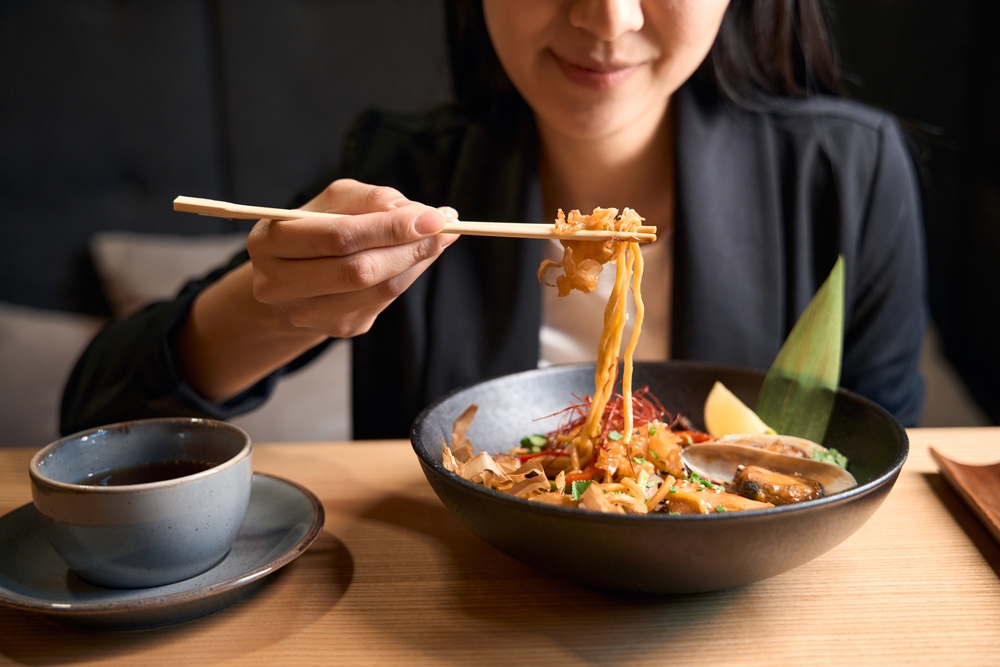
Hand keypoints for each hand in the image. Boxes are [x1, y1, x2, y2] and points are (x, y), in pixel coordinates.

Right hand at [246, 179, 458, 337]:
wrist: (293, 278)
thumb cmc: (316, 229)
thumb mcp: (333, 202)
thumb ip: (372, 200)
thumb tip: (419, 213)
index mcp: (270, 241)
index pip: (338, 236)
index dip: (389, 227)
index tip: (432, 216)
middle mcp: (279, 284)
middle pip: (359, 270)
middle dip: (409, 246)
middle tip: (444, 227)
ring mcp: (307, 314)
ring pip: (378, 289)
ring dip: (417, 261)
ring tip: (440, 238)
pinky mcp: (338, 329)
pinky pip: (384, 301)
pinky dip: (409, 275)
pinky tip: (420, 257)